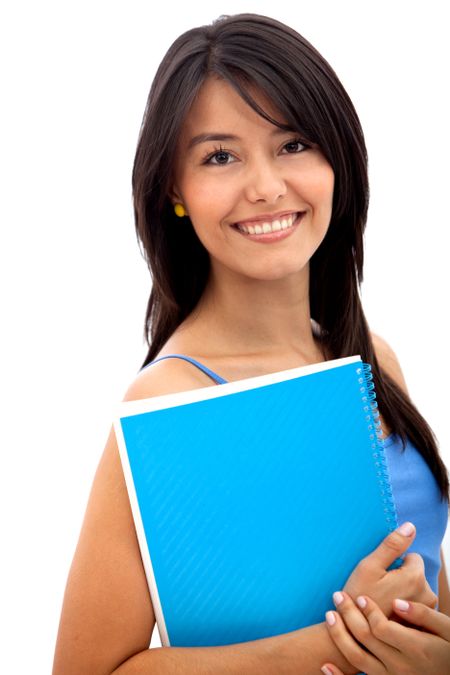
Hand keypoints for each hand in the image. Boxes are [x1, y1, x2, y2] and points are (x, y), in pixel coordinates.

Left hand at [320, 592, 449, 674]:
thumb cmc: (449, 648)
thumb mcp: (446, 629)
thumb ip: (424, 614)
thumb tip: (398, 602)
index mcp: (416, 648)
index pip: (382, 627)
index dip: (368, 610)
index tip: (360, 597)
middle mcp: (401, 666)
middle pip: (366, 638)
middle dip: (348, 614)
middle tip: (337, 595)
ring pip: (357, 659)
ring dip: (339, 636)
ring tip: (329, 615)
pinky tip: (325, 665)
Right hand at [343, 522, 436, 617]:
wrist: (353, 637)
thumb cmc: (356, 598)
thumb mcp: (369, 567)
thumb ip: (391, 545)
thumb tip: (410, 526)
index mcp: (415, 577)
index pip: (412, 557)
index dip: (394, 564)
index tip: (381, 576)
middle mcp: (426, 594)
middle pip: (416, 574)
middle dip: (400, 578)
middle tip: (380, 590)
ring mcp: (424, 612)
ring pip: (415, 590)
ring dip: (402, 593)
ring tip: (383, 602)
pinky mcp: (420, 625)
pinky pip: (414, 607)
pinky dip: (404, 608)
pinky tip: (389, 614)